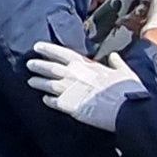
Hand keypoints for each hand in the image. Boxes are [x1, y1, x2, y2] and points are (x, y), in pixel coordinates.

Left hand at [25, 41, 141, 130]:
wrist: (125, 110)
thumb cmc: (127, 90)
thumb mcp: (125, 72)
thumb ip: (117, 64)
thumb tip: (114, 57)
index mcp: (86, 65)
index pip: (62, 53)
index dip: (48, 49)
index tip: (36, 47)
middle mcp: (74, 75)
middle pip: (50, 68)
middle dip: (38, 65)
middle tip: (29, 64)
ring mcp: (70, 91)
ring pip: (48, 84)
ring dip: (38, 82)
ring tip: (30, 82)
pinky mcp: (69, 107)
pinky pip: (53, 102)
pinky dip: (48, 100)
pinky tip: (45, 100)